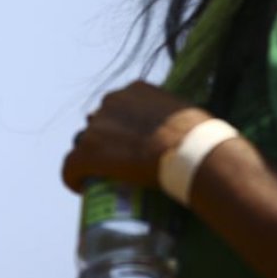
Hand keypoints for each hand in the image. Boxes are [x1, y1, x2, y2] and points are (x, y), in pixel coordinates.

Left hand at [62, 80, 210, 192]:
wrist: (196, 154)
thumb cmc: (206, 139)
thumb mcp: (192, 115)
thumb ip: (183, 117)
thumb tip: (202, 133)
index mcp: (136, 90)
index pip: (117, 107)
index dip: (119, 127)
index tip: (128, 145)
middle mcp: (112, 102)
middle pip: (97, 123)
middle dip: (104, 141)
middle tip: (119, 164)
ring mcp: (97, 127)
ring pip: (83, 144)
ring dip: (90, 159)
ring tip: (102, 177)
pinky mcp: (88, 153)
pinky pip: (70, 166)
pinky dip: (73, 177)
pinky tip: (80, 187)